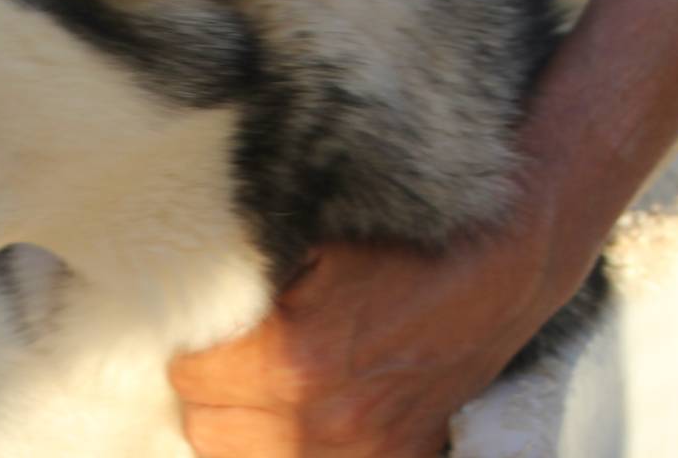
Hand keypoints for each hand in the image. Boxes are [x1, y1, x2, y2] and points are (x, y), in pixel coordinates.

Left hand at [169, 194, 586, 456]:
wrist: (496, 271)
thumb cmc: (399, 242)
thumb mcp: (306, 240)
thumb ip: (241, 277)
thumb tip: (180, 286)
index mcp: (294, 356)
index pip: (189, 374)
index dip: (189, 343)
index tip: (199, 324)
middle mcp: (322, 420)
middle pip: (205, 427)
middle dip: (205, 388)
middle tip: (220, 353)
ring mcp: (362, 452)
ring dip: (237, 424)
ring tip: (247, 386)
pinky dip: (282, 445)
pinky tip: (285, 416)